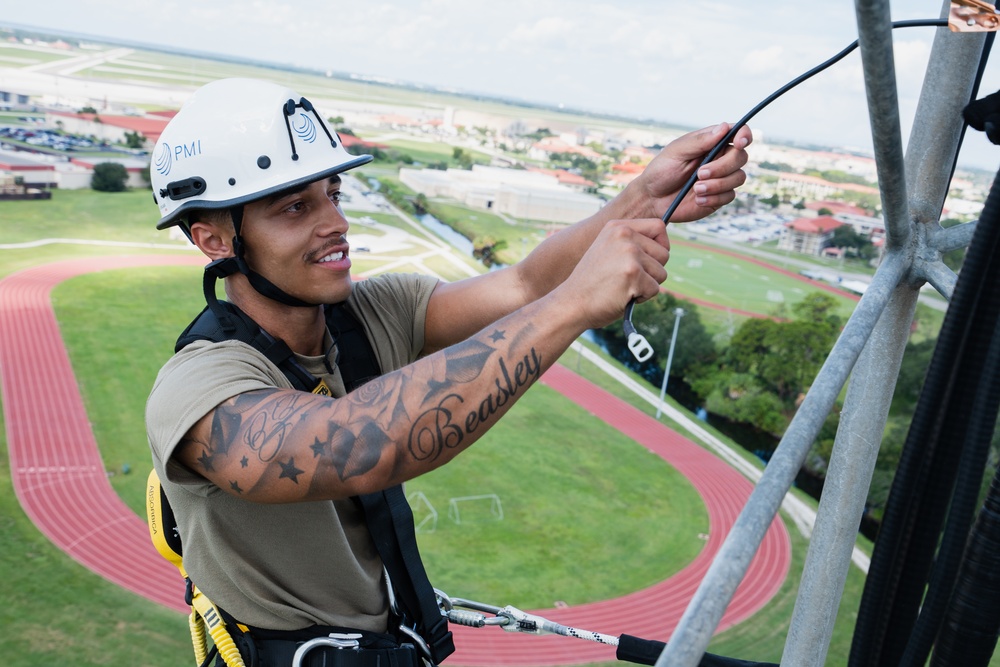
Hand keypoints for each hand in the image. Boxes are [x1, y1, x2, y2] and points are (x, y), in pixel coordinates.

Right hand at [554, 218, 670, 329]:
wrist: (572, 303)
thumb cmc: (592, 282)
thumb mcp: (608, 250)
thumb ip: (630, 244)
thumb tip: (663, 246)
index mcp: (617, 227)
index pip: (659, 226)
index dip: (661, 244)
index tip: (651, 258)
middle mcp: (624, 235)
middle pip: (664, 253)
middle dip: (653, 270)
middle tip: (629, 278)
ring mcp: (629, 254)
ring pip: (661, 273)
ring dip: (647, 285)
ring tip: (623, 287)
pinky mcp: (633, 274)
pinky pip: (655, 289)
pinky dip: (642, 298)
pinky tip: (622, 296)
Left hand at [635, 123, 751, 222]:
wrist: (652, 199)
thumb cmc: (662, 170)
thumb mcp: (677, 152)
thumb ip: (700, 141)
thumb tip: (724, 127)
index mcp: (712, 142)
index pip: (738, 132)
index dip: (744, 135)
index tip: (739, 143)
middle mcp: (720, 158)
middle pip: (741, 157)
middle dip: (723, 166)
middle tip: (700, 174)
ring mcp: (722, 178)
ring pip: (739, 178)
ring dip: (718, 184)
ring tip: (696, 188)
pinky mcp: (719, 196)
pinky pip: (729, 196)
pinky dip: (714, 198)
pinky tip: (697, 199)